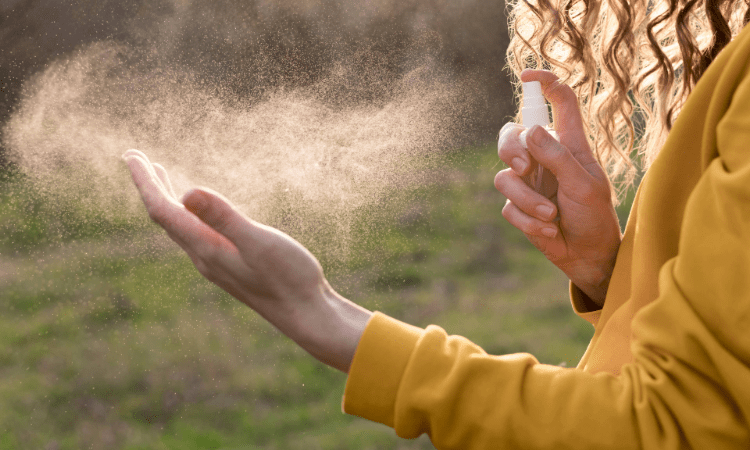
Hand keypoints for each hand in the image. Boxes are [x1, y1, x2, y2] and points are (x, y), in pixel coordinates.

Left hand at [122, 149, 371, 372]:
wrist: (308, 315)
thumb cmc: (290, 278)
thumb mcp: (259, 242)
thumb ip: (225, 218)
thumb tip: (187, 192)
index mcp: (206, 248)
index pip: (163, 210)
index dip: (145, 181)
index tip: (131, 155)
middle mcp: (205, 257)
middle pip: (166, 218)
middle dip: (150, 186)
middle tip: (135, 158)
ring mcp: (217, 263)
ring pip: (180, 227)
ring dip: (167, 199)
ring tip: (159, 177)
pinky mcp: (232, 266)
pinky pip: (196, 234)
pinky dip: (187, 213)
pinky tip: (197, 211)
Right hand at [495, 69, 621, 306]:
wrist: (589, 256)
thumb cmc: (595, 216)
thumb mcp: (584, 184)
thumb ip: (558, 157)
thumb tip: (530, 130)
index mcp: (568, 144)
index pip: (558, 102)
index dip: (544, 83)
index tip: (527, 76)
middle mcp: (544, 158)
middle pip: (511, 134)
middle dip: (511, 149)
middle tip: (523, 166)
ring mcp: (529, 183)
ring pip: (504, 176)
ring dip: (527, 199)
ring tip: (552, 215)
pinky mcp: (519, 207)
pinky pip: (508, 207)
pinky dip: (527, 220)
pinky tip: (548, 230)